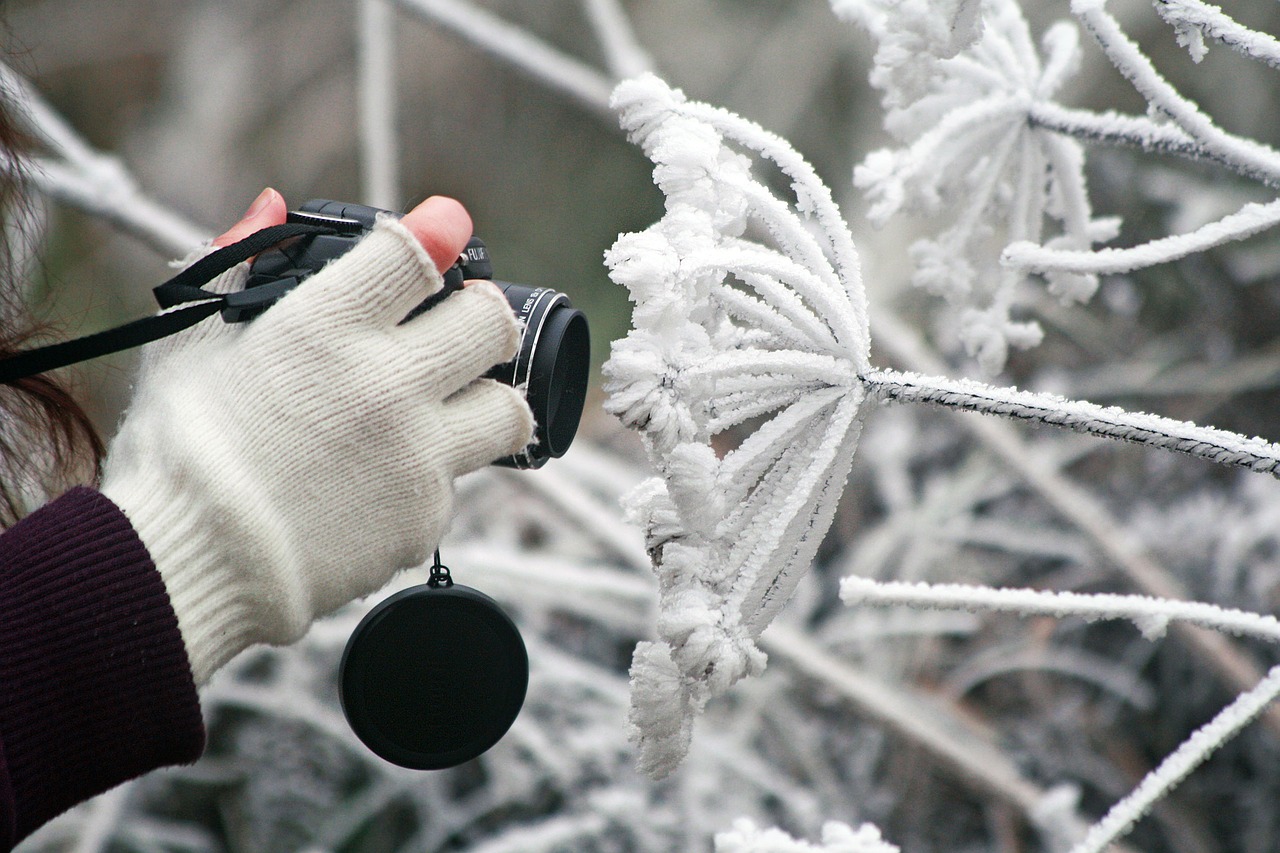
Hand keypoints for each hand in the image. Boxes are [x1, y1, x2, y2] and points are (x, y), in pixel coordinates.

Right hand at [102, 190, 533, 683]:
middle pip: (492, 324)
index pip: (419, 255)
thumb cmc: (179, 450)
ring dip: (489, 398)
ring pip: (509, 409)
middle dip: (485, 314)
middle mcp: (387, 385)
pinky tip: (386, 476)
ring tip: (452, 403)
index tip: (448, 228)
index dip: (442, 231)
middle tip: (463, 322)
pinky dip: (433, 473)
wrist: (186, 565)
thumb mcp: (190, 341)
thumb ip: (238, 264)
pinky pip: (458, 481)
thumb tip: (271, 206)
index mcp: (326, 327)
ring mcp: (417, 455)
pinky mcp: (425, 517)